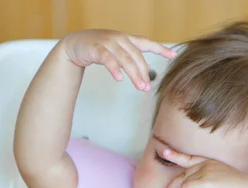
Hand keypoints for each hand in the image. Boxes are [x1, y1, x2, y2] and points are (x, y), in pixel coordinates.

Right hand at [61, 29, 175, 91]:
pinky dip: (114, 69)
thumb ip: (130, 59)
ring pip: (125, 60)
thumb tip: (146, 71)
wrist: (75, 44)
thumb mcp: (116, 52)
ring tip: (139, 87)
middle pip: (136, 57)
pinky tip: (119, 79)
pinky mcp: (97, 49)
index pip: (147, 43)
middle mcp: (120, 39)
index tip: (173, 55)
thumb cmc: (97, 49)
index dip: (160, 49)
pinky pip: (108, 60)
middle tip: (147, 88)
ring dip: (133, 75)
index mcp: (126, 39)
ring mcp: (108, 42)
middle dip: (143, 73)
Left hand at [161, 148, 247, 187]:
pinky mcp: (204, 181)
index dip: (176, 155)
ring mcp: (205, 171)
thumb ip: (203, 186)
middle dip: (173, 185)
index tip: (164, 152)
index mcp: (211, 163)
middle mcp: (207, 164)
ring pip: (182, 184)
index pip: (189, 158)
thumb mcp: (220, 185)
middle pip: (182, 174)